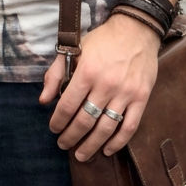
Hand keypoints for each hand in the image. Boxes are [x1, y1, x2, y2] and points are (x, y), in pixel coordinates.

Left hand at [40, 14, 159, 160]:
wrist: (136, 31)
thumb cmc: (102, 40)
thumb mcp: (74, 49)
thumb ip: (56, 74)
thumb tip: (43, 100)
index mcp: (86, 72)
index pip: (67, 105)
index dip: (58, 121)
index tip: (53, 129)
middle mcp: (106, 85)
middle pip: (85, 121)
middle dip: (71, 137)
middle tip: (63, 145)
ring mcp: (125, 93)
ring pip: (106, 128)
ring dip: (92, 145)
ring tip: (81, 155)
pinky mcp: (141, 98)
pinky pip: (129, 127)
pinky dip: (118, 142)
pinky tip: (107, 150)